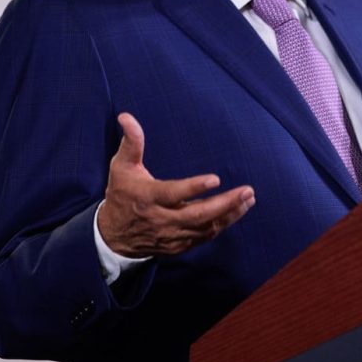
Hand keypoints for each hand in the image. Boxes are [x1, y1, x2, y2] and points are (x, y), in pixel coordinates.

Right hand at [97, 112, 255, 257]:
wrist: (113, 236)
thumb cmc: (121, 194)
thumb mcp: (121, 167)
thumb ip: (131, 142)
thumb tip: (126, 116)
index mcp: (149, 198)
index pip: (173, 194)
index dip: (194, 188)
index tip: (215, 179)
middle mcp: (162, 219)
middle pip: (197, 215)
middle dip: (225, 204)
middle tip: (247, 191)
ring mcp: (172, 235)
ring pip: (205, 228)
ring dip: (229, 214)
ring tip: (249, 199)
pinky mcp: (178, 246)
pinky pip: (204, 237)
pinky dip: (222, 225)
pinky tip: (236, 212)